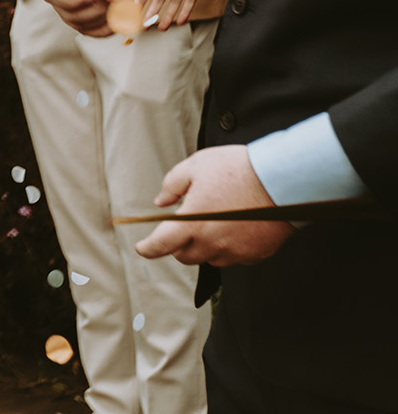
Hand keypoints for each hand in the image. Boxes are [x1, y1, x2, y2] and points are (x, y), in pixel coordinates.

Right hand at [40, 0, 129, 36]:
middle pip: (68, 14)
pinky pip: (89, 31)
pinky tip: (118, 22)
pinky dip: (105, 29)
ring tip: (118, 5)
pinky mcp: (80, 18)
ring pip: (80, 24)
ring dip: (102, 20)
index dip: (71, 0)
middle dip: (94, 11)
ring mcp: (67, 9)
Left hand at [136, 146, 293, 266]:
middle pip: (185, 256)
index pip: (161, 245)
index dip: (148, 248)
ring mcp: (235, 251)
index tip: (143, 248)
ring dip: (204, 247)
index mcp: (193, 223)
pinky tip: (234, 228)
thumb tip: (162, 201)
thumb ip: (172, 185)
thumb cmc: (238, 170)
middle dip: (178, 245)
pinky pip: (234, 258)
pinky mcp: (255, 254)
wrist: (282, 180)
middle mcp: (212, 243)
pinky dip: (228, 248)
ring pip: (210, 259)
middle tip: (183, 227)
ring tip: (213, 223)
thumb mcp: (195, 166)